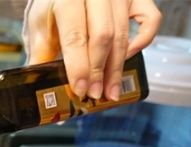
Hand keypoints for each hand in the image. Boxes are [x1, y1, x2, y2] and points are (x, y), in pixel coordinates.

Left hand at [26, 0, 161, 100]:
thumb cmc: (53, 7)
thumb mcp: (39, 27)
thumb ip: (41, 54)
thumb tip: (41, 87)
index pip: (76, 36)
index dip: (79, 66)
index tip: (81, 89)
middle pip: (103, 37)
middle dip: (100, 71)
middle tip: (96, 94)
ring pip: (123, 33)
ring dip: (117, 66)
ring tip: (111, 90)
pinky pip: (151, 19)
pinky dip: (143, 40)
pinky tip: (128, 57)